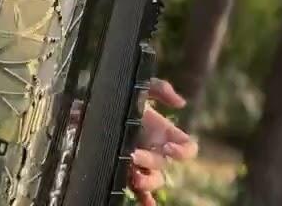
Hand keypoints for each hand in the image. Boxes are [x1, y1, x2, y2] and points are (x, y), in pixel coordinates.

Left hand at [129, 79, 198, 205]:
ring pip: (154, 181)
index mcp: (164, 133)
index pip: (187, 148)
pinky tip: (145, 205)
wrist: (93, 107)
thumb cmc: (121, 97)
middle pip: (164, 166)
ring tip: (133, 177)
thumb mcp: (139, 88)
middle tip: (133, 155)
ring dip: (147, 182)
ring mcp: (142, 164)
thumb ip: (159, 88)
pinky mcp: (126, 172)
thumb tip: (181, 103)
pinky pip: (139, 192)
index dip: (184, 152)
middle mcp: (156, 151)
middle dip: (150, 162)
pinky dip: (144, 200)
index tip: (169, 148)